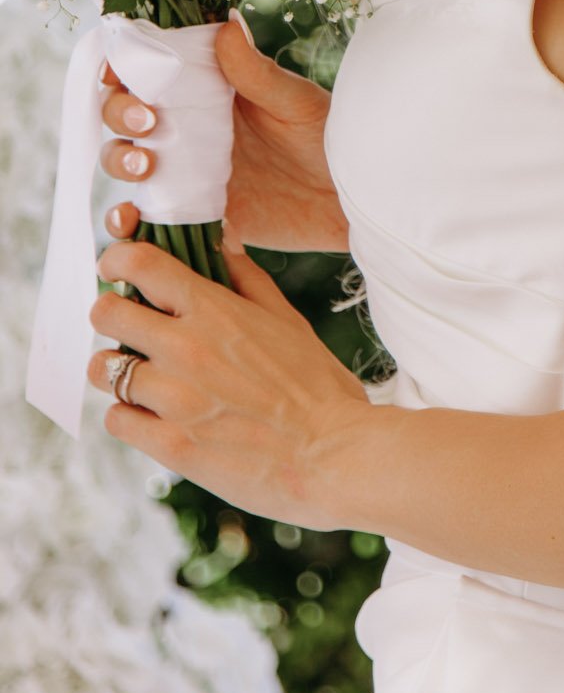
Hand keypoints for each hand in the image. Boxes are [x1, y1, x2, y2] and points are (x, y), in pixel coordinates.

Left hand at [89, 225, 368, 527]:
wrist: (333, 455)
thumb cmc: (317, 386)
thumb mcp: (287, 319)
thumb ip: (245, 277)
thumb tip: (221, 236)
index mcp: (215, 311)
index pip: (141, 264)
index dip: (118, 260)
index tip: (117, 269)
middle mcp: (186, 349)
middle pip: (106, 313)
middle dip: (112, 314)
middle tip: (130, 327)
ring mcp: (174, 400)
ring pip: (102, 370)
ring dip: (116, 369)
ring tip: (144, 377)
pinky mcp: (170, 446)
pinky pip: (116, 420)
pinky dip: (129, 415)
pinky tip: (155, 415)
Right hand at [100, 12, 349, 253]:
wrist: (350, 202)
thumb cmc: (328, 139)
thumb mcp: (295, 102)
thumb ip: (257, 73)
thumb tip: (226, 27)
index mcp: (209, 89)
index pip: (149, 69)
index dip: (122, 67)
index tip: (119, 73)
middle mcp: (189, 127)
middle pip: (124, 112)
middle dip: (119, 112)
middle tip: (146, 122)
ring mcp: (186, 171)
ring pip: (125, 160)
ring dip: (119, 159)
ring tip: (145, 166)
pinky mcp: (192, 214)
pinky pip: (145, 215)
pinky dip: (126, 219)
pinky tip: (132, 219)